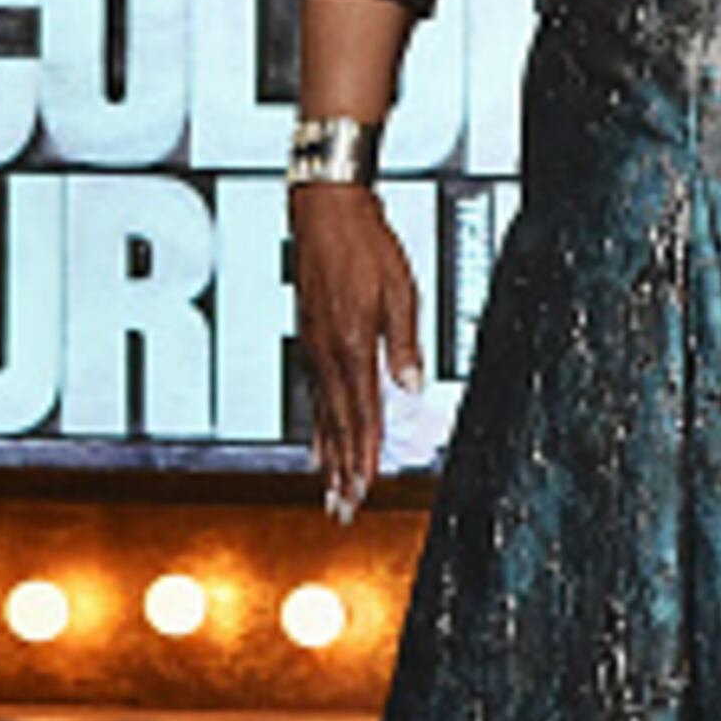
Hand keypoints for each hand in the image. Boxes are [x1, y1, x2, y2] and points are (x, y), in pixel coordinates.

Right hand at [289, 180, 421, 520]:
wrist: (325, 211)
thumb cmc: (366, 244)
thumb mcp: (400, 290)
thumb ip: (404, 343)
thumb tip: (411, 386)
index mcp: (353, 344)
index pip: (364, 413)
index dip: (366, 454)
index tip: (367, 487)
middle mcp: (328, 354)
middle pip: (339, 424)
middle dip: (344, 471)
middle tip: (343, 509)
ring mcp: (314, 348)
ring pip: (322, 414)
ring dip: (329, 456)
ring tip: (329, 489)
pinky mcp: (310, 338)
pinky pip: (313, 394)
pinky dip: (317, 425)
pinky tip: (318, 441)